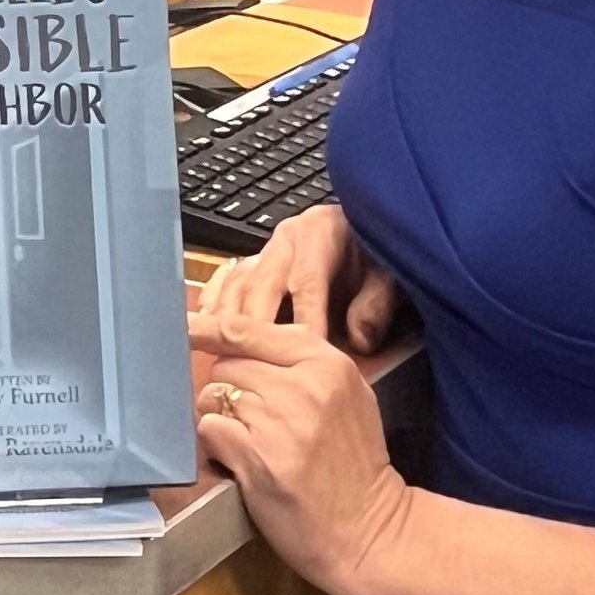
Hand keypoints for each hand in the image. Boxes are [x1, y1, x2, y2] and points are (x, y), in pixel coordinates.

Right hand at [192, 205, 403, 351]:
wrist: (365, 238)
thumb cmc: (375, 258)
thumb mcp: (389, 274)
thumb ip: (377, 304)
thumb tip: (360, 339)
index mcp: (320, 233)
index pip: (307, 281)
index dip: (303, 317)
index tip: (301, 352)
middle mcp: (286, 239)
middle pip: (261, 284)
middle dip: (253, 325)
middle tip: (248, 361)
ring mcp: (264, 251)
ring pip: (237, 285)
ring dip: (227, 320)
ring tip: (221, 353)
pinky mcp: (251, 263)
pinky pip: (224, 282)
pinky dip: (212, 304)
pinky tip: (205, 329)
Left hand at [194, 317, 412, 594]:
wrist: (367, 528)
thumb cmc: (354, 466)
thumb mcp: (349, 398)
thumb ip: (304, 366)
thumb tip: (243, 343)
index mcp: (328, 364)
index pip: (253, 330)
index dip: (212, 327)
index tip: (187, 324)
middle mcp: (304, 385)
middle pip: (229, 364)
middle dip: (230, 389)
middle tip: (252, 421)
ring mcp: (279, 420)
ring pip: (213, 395)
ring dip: (220, 418)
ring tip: (248, 443)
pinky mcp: (257, 456)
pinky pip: (209, 429)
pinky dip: (215, 444)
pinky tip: (238, 460)